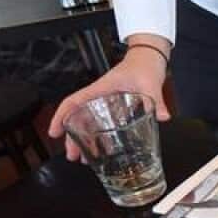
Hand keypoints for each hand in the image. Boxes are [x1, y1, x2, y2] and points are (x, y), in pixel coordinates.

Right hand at [48, 34, 172, 160]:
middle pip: (79, 118)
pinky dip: (100, 137)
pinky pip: (103, 124)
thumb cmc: (144, 65)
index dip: (61, 116)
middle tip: (73, 156)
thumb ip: (157, 100)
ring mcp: (107, 103)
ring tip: (84, 159)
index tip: (54, 132)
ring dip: (85, 141)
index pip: (74, 101)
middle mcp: (101, 97)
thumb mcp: (150, 83)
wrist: (150, 58)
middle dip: (72, 138)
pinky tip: (104, 150)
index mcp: (101, 89)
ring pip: (89, 123)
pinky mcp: (117, 108)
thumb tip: (163, 116)